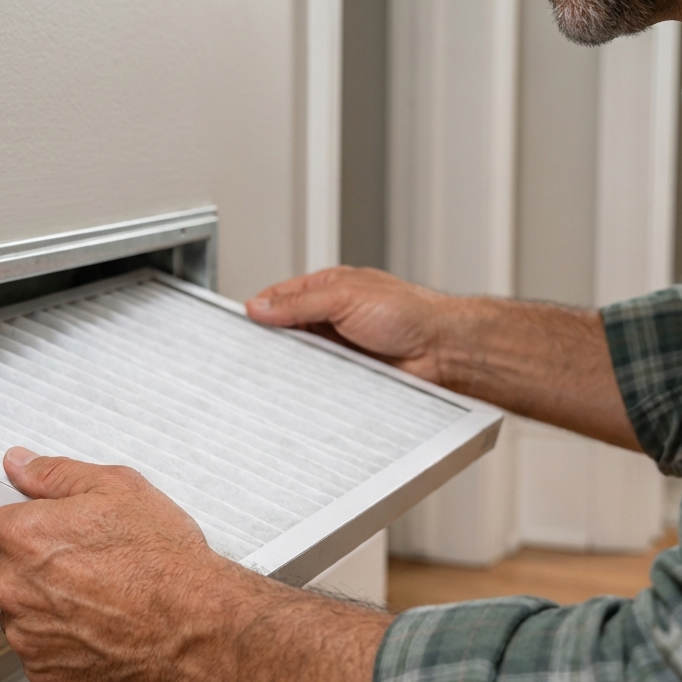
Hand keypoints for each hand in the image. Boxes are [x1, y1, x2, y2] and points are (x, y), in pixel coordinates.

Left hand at [0, 446, 404, 681]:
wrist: (197, 626)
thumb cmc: (165, 563)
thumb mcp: (117, 487)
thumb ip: (55, 474)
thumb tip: (22, 465)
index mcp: (23, 538)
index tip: (0, 528)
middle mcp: (16, 590)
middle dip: (25, 565)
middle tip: (75, 558)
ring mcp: (30, 637)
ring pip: (19, 615)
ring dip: (43, 606)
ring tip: (97, 594)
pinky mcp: (49, 674)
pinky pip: (40, 652)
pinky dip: (62, 641)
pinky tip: (100, 625)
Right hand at [246, 267, 451, 383]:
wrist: (443, 351)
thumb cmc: (410, 313)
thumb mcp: (344, 297)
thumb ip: (299, 303)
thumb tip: (260, 306)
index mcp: (328, 291)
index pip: (281, 298)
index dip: (259, 310)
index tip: (239, 325)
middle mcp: (332, 319)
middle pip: (286, 332)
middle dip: (270, 342)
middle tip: (251, 355)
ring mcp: (339, 349)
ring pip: (300, 360)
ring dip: (290, 367)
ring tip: (272, 375)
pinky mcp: (347, 376)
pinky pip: (318, 382)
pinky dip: (308, 386)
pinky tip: (299, 391)